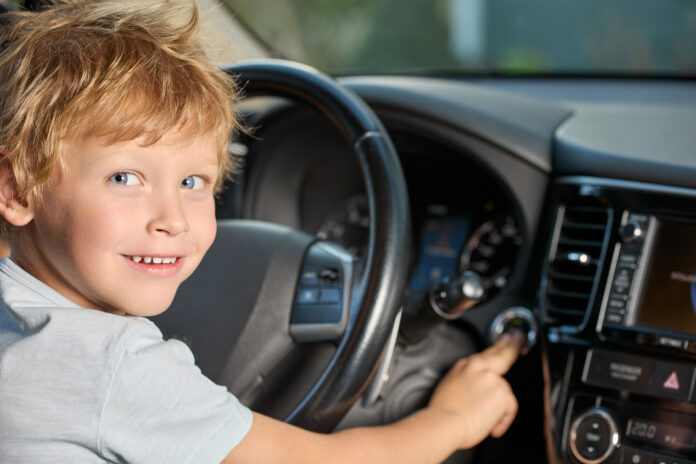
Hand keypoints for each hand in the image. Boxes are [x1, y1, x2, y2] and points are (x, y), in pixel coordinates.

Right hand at [427, 333, 521, 449]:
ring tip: (483, 421)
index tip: (505, 340)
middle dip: (512, 346)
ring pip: (505, 392)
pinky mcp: (502, 392)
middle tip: (519, 339)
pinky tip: (492, 427)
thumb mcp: (450, 386)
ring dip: (498, 409)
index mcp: (464, 365)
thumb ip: (467, 379)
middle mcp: (478, 367)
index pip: (485, 354)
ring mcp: (491, 378)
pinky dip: (503, 420)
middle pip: (502, 354)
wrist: (444, 423)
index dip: (497, 347)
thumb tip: (478, 388)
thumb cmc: (443, 412)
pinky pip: (510, 408)